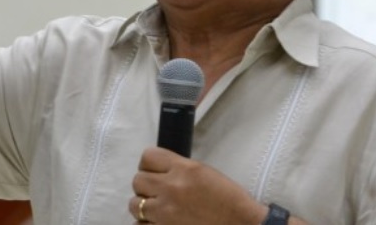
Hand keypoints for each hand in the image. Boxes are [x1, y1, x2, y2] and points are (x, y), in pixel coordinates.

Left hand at [129, 147, 266, 224]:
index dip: (149, 164)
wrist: (241, 224)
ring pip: (135, 204)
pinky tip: (158, 223)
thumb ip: (179, 168)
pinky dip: (146, 224)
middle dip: (145, 185)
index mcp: (183, 169)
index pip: (148, 156)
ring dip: (144, 206)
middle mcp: (171, 188)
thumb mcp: (204, 172)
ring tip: (157, 209)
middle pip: (137, 180)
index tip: (154, 171)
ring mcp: (165, 212)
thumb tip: (159, 170)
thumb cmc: (228, 199)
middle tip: (157, 192)